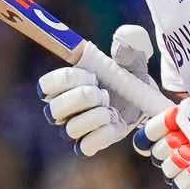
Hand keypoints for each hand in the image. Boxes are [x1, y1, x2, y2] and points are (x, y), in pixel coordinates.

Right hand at [35, 25, 159, 155]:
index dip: (66, 80)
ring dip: (94, 117)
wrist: (144, 100)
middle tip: (101, 92)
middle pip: (53, 110)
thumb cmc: (128, 74)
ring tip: (110, 108)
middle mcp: (64, 108)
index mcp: (65, 84)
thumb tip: (121, 41)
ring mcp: (76, 127)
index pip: (45, 86)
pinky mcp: (91, 143)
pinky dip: (102, 134)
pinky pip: (86, 147)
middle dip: (80, 99)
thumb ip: (129, 43)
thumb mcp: (132, 55)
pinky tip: (114, 122)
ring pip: (70, 130)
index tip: (91, 74)